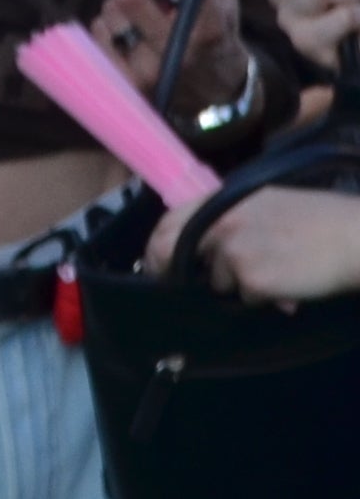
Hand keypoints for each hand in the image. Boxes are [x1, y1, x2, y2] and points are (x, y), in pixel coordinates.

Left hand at [98, 0, 250, 112]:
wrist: (215, 82)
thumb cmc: (216, 20)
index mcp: (212, 14)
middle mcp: (183, 43)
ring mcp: (153, 66)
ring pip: (111, 13)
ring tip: (136, 5)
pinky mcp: (127, 82)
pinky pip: (98, 35)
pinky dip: (106, 24)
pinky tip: (127, 30)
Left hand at [152, 185, 359, 306]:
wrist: (355, 237)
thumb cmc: (320, 221)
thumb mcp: (265, 204)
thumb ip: (231, 220)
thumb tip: (209, 250)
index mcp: (223, 200)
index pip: (169, 222)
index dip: (158, 246)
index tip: (158, 264)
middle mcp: (220, 221)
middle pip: (170, 251)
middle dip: (171, 273)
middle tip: (179, 287)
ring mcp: (233, 249)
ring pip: (218, 281)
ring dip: (240, 286)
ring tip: (277, 275)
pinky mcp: (250, 277)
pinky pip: (246, 298)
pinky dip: (265, 299)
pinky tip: (289, 287)